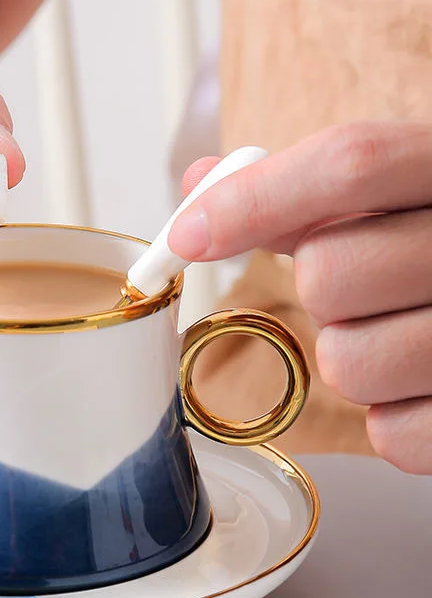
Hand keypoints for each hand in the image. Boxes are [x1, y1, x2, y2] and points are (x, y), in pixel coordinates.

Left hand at [170, 121, 431, 473]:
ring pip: (346, 363)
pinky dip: (391, 417)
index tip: (188, 236)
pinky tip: (422, 385)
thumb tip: (200, 185)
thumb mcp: (397, 193)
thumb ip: (300, 186)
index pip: (350, 163)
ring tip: (398, 335)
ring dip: (351, 356)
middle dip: (320, 288)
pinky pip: (392, 434)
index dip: (253, 201)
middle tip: (362, 287)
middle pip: (329, 274)